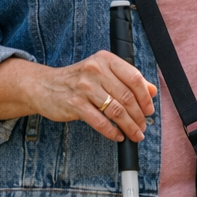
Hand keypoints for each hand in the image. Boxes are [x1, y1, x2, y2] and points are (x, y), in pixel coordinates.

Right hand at [0, 52, 157, 142]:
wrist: (43, 86)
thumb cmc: (78, 79)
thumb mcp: (103, 72)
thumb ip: (127, 79)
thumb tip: (152, 91)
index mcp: (106, 60)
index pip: (135, 78)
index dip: (145, 97)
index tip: (149, 109)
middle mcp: (96, 71)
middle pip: (127, 97)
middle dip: (139, 115)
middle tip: (143, 126)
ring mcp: (84, 87)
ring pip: (116, 110)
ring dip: (129, 126)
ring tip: (135, 134)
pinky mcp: (74, 104)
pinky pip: (100, 121)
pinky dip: (112, 131)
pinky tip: (118, 136)